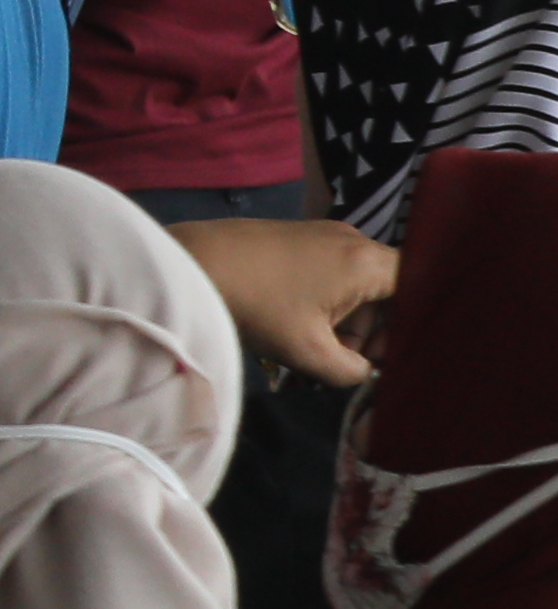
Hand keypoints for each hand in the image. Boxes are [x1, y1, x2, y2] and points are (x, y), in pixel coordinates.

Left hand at [172, 215, 399, 386]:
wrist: (188, 262)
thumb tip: (366, 374)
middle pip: (389, 291)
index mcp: (368, 261)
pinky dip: (325, 303)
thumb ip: (353, 372)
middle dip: (374, 331)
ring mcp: (324, 234)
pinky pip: (332, 274)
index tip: (394, 356)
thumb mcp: (309, 353)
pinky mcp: (298, 237)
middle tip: (346, 359)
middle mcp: (354, 240)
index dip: (413, 328)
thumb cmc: (256, 305)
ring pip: (358, 286)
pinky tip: (298, 325)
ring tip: (314, 347)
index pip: (420, 290)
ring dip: (346, 321)